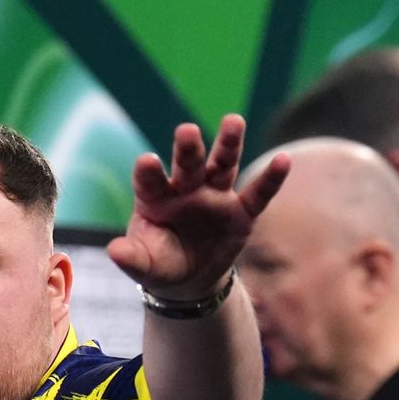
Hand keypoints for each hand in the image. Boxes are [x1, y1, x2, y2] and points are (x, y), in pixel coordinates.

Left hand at [106, 114, 289, 299]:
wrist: (190, 278)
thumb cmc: (161, 263)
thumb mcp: (144, 265)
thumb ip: (131, 257)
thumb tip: (114, 251)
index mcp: (156, 197)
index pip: (150, 180)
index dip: (149, 171)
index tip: (147, 161)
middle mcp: (186, 188)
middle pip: (188, 164)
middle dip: (188, 148)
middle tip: (187, 131)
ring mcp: (215, 196)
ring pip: (222, 164)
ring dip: (229, 144)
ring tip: (234, 121)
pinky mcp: (241, 211)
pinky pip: (258, 194)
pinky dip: (271, 178)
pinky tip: (284, 160)